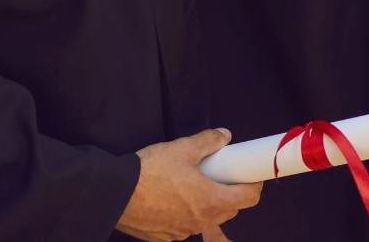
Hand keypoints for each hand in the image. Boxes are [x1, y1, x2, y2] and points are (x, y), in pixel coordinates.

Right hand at [115, 128, 262, 241]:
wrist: (114, 193)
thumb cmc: (151, 171)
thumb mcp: (183, 148)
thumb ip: (208, 141)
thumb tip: (224, 135)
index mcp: (211, 201)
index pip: (249, 198)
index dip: (254, 184)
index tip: (249, 174)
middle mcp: (201, 221)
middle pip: (230, 210)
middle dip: (231, 193)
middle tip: (222, 176)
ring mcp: (182, 232)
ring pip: (207, 219)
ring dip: (208, 205)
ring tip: (195, 186)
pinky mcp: (165, 236)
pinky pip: (184, 226)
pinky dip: (186, 214)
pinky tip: (174, 200)